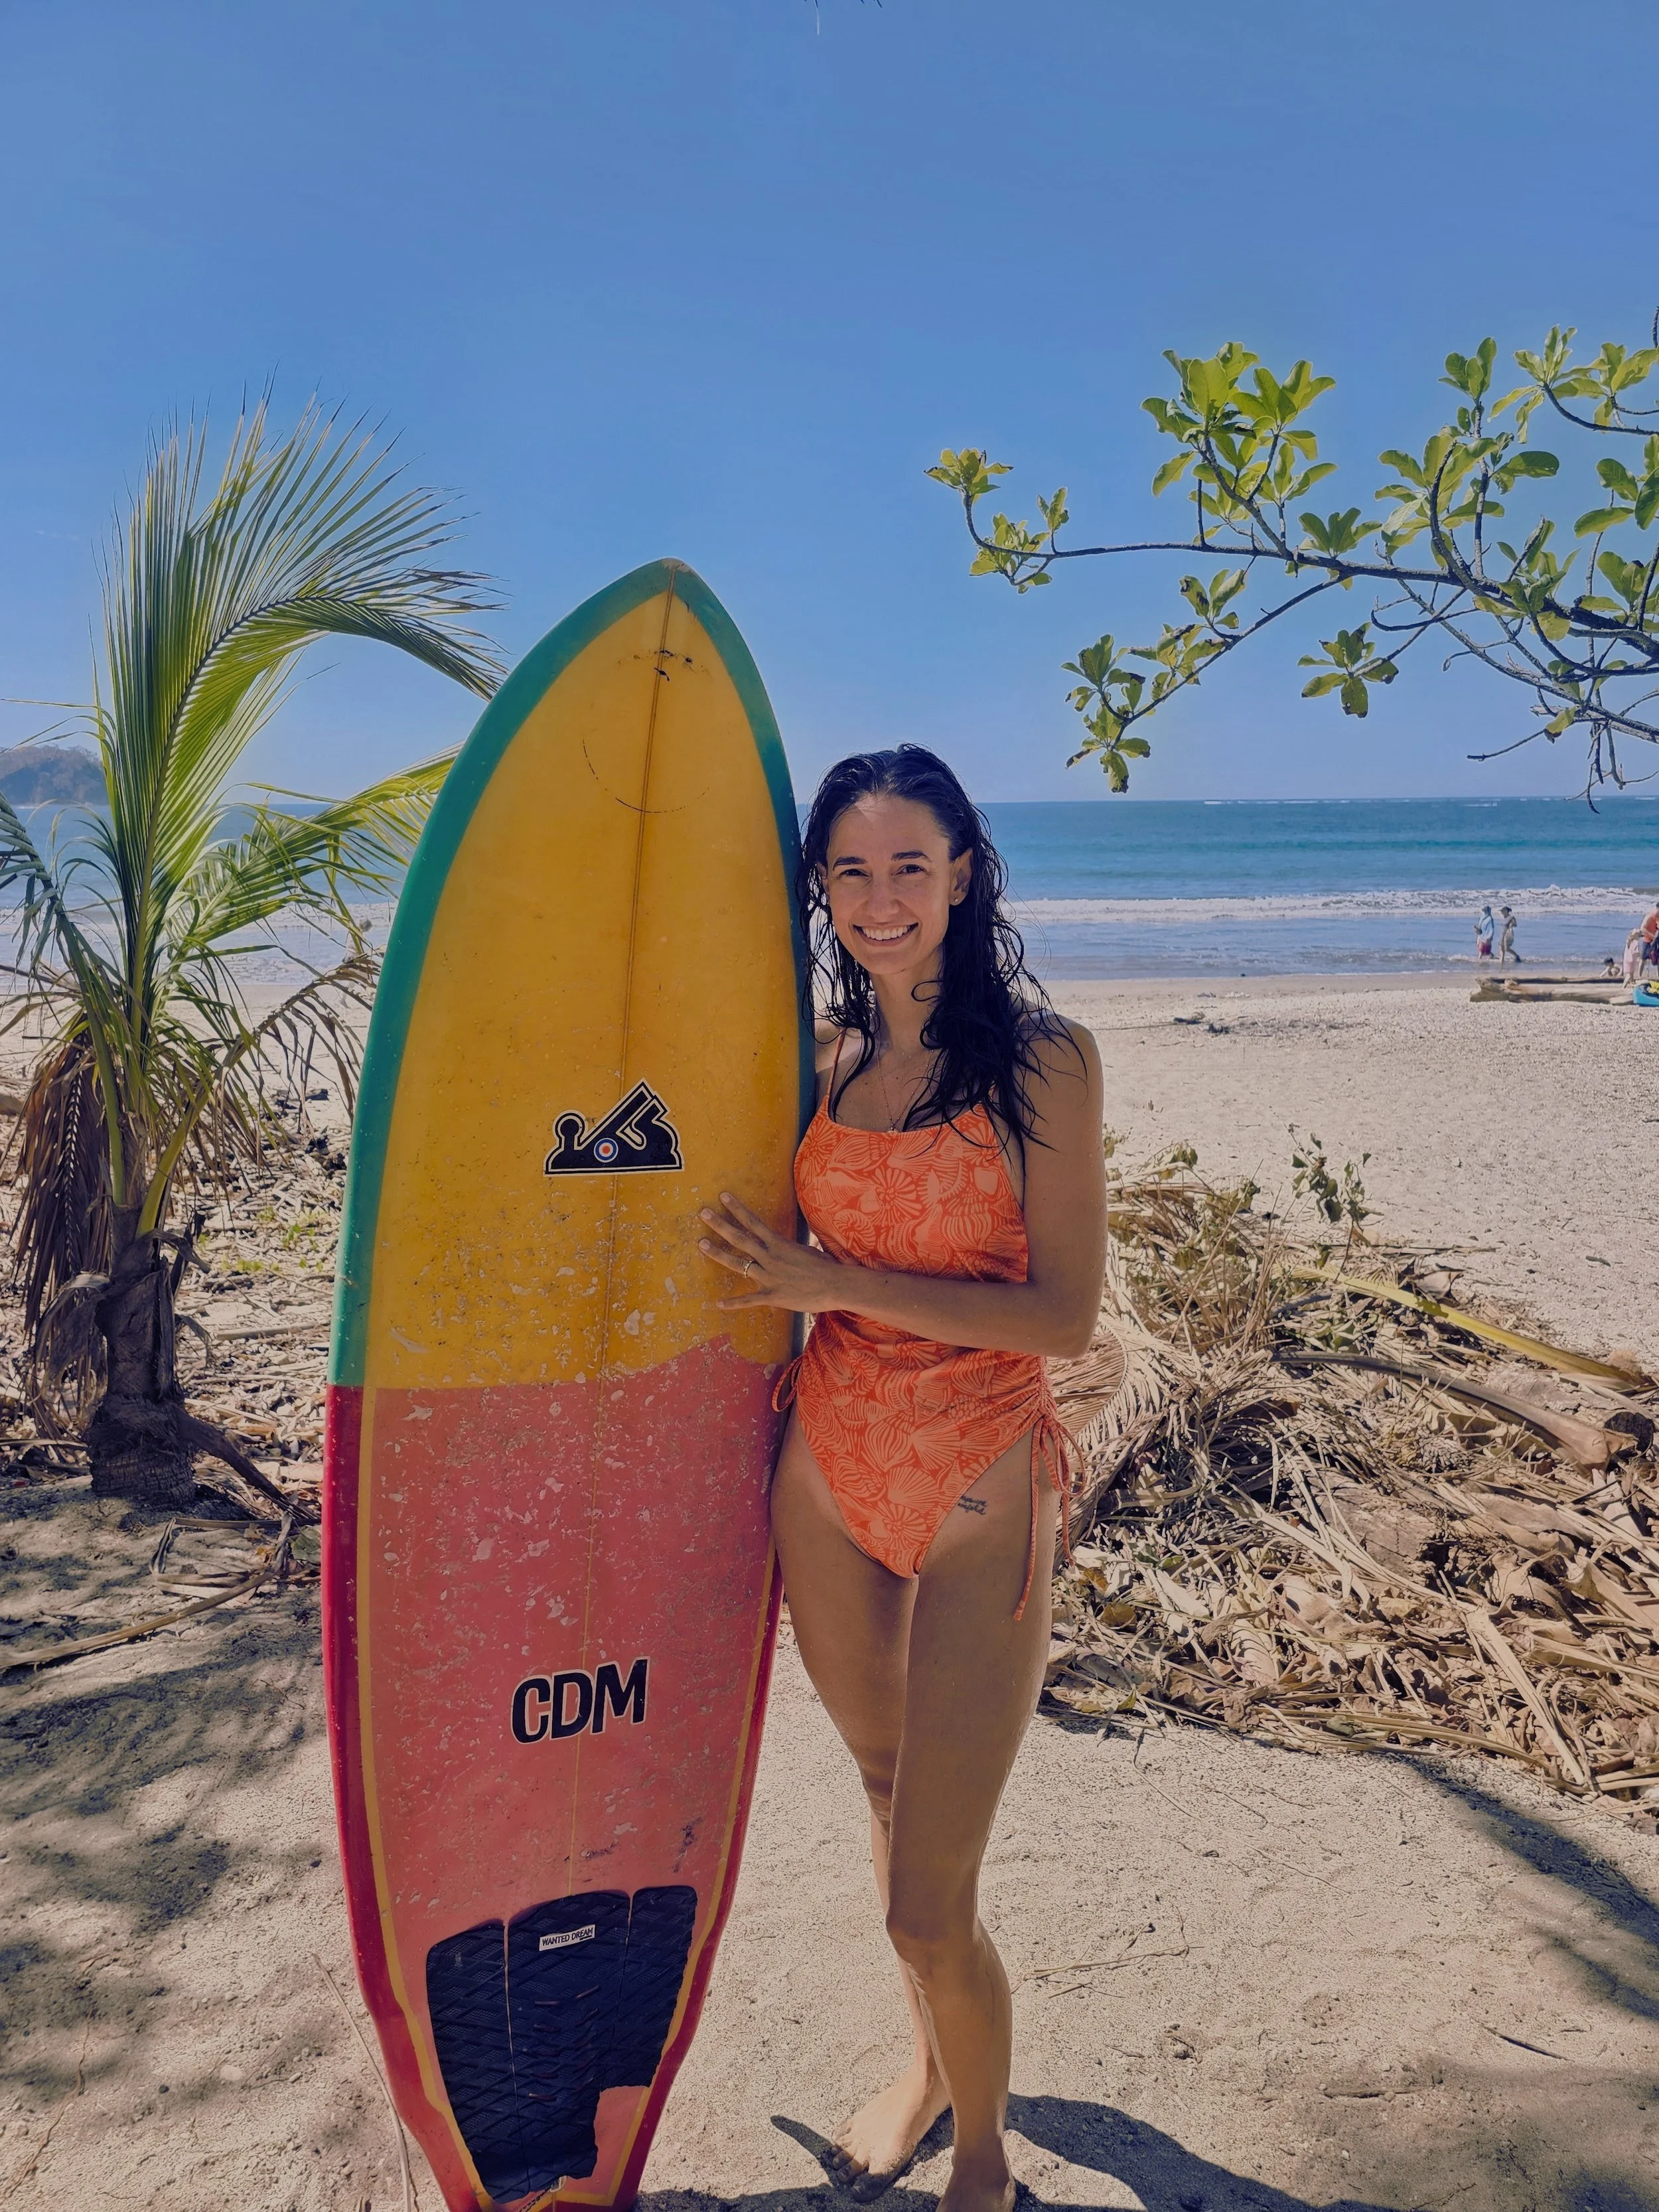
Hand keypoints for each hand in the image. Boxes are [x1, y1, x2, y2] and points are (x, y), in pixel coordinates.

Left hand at [698, 1192, 847, 1313]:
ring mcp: (770, 1276)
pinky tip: (718, 1304)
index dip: (737, 1209)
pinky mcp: (773, 1295)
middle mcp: (771, 1257)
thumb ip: (792, 1250)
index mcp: (779, 1244)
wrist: (837, 1285)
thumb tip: (787, 1248)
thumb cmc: (827, 1267)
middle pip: (740, 1238)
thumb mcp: (808, 1251)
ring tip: (701, 1244)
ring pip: (739, 1263)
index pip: (754, 1222)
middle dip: (720, 1225)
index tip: (723, 1196)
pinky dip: (733, 1303)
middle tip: (703, 1213)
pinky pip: (749, 1300)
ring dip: (718, 1254)